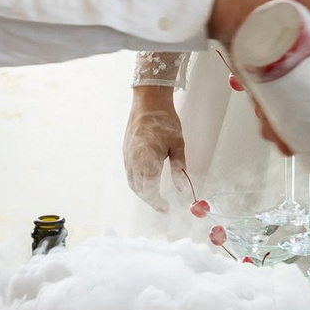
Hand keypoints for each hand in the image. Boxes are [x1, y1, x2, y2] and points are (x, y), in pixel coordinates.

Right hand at [124, 85, 186, 209]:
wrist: (148, 101)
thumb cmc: (165, 121)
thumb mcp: (178, 144)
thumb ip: (179, 168)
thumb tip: (184, 189)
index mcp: (147, 161)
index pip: (150, 191)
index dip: (157, 202)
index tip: (166, 208)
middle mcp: (134, 162)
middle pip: (140, 189)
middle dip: (150, 200)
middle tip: (162, 205)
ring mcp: (127, 156)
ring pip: (132, 182)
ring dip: (142, 192)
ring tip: (154, 196)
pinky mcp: (125, 151)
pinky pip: (128, 173)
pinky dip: (136, 182)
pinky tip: (145, 181)